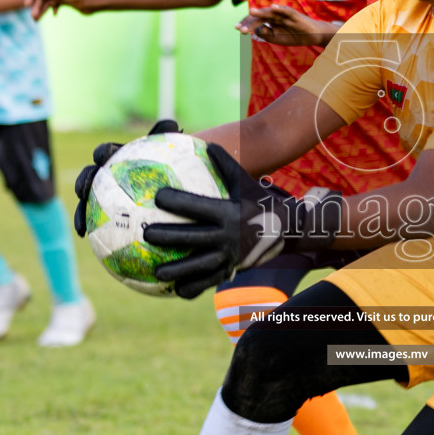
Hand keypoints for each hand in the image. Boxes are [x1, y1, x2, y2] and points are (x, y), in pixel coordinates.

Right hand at [29, 0, 87, 18]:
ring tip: (36, 20)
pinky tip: (55, 15)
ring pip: (47, 2)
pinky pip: (54, 4)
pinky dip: (52, 9)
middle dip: (36, 6)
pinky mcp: (65, 0)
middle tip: (33, 17)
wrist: (88, 2)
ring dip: (41, 10)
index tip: (26, 5)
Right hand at [72, 119, 178, 237]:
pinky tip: (101, 251)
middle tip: (82, 191)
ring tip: (81, 228)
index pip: (106, 152)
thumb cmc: (168, 164)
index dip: (102, 154)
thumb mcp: (169, 152)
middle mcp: (106, 176)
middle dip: (83, 183)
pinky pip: (99, 227)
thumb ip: (166, 137)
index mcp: (117, 158)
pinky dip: (98, 237)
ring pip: (87, 204)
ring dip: (80, 214)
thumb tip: (172, 123)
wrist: (165, 180)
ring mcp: (104, 196)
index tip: (102, 157)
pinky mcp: (106, 215)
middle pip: (89, 177)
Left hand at [144, 146, 341, 299]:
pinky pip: (210, 281)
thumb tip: (207, 143)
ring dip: (178, 270)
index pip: (199, 206)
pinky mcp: (232, 270)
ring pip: (200, 265)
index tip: (157, 196)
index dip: (179, 201)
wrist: (287, 230)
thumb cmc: (259, 201)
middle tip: (146, 234)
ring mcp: (230, 256)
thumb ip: (225, 164)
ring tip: (157, 273)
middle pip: (194, 238)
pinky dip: (194, 287)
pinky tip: (176, 291)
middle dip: (169, 237)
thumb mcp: (245, 181)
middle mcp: (228, 236)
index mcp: (229, 213)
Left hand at [238, 5, 334, 45]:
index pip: (256, 20)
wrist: (311, 36)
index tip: (237, 28)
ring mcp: (284, 14)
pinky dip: (280, 8)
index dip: (246, 23)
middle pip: (260, 16)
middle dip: (250, 21)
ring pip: (271, 12)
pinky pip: (287, 11)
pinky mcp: (295, 15)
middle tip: (239, 28)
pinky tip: (273, 7)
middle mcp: (275, 15)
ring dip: (261, 12)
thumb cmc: (294, 36)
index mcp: (270, 20)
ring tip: (251, 11)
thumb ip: (265, 34)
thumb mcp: (276, 38)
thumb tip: (255, 29)